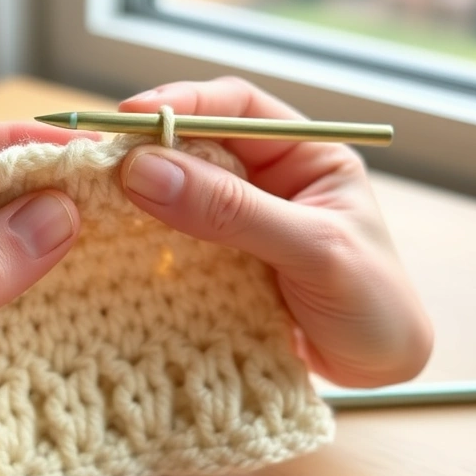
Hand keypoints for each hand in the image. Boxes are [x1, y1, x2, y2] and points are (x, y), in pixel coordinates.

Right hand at [118, 77, 432, 387]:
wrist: (382, 371)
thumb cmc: (373, 304)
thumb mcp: (311, 250)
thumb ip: (233, 211)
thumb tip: (146, 171)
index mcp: (304, 155)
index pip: (236, 107)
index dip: (183, 104)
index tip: (128, 119)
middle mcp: (267, 180)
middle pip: (196, 145)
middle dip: (148, 150)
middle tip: (96, 164)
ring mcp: (240, 222)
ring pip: (178, 192)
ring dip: (139, 195)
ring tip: (93, 200)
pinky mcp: (220, 263)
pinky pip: (174, 239)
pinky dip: (144, 238)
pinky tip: (115, 242)